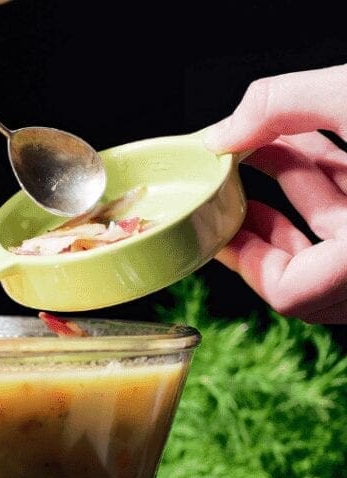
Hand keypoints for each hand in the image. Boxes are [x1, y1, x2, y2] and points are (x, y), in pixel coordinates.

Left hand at [203, 64, 346, 323]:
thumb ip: (291, 104)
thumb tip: (223, 131)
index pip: (293, 295)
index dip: (250, 264)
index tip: (222, 232)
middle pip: (309, 274)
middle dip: (270, 226)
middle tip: (235, 191)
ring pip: (337, 247)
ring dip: (304, 200)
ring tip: (273, 154)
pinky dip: (338, 191)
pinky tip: (318, 149)